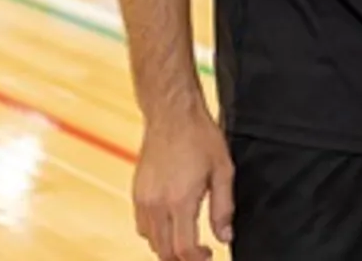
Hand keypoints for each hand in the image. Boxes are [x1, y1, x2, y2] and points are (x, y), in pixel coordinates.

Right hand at [132, 108, 233, 260]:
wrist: (171, 114)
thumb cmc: (200, 137)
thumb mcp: (223, 170)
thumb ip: (223, 208)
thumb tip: (225, 236)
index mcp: (180, 201)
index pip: (183, 249)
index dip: (197, 260)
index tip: (209, 254)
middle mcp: (157, 204)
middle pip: (164, 251)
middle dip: (182, 259)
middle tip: (199, 253)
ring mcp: (143, 199)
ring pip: (151, 241)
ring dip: (168, 248)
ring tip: (187, 240)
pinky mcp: (136, 192)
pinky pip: (142, 226)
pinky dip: (155, 234)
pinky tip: (170, 225)